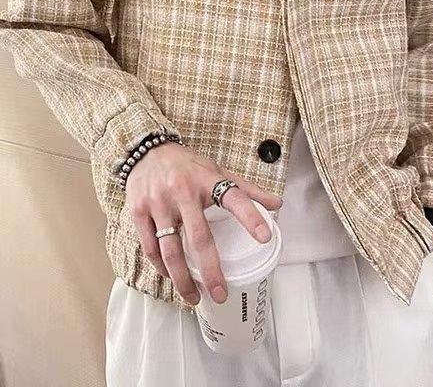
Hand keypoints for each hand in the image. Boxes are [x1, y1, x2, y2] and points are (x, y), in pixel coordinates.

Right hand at [125, 141, 282, 306]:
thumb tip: (277, 204)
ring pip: (170, 250)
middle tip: (220, 294)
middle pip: (199, 237)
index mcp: (207, 180)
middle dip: (211, 270)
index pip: (234, 197)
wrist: (146, 151)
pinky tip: (171, 277)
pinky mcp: (139, 212)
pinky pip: (150, 247)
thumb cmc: (187, 165)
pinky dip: (161, 267)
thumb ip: (246, 189)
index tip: (265, 237)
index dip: (250, 217)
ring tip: (194, 298)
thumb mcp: (217, 170)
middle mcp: (183, 191)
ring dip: (182, 279)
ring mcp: (158, 203)